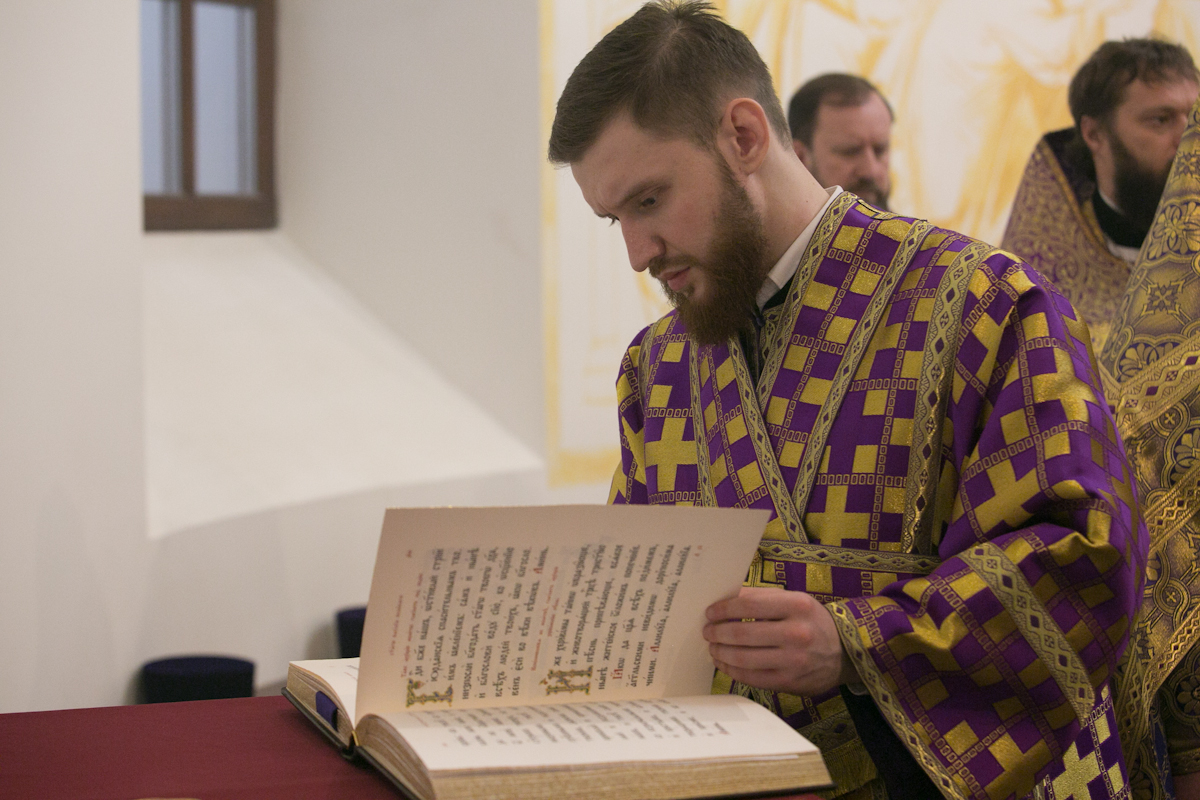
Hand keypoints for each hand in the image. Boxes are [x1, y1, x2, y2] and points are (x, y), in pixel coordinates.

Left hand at [703, 587, 855, 695]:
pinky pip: (752, 677)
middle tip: (707, 631)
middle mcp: (797, 633)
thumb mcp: (794, 600)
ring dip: (721, 652)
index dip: (724, 609)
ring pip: (744, 657)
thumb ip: (762, 598)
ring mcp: (793, 660)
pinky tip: (724, 663)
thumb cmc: (811, 621)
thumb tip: (725, 598)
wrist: (844, 653)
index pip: (749, 605)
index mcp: (797, 606)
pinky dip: (732, 670)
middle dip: (718, 632)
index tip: (710, 612)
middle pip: (743, 632)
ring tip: (713, 647)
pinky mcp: (789, 682)